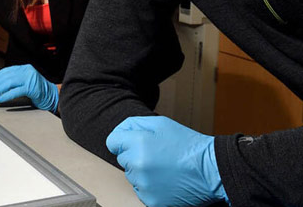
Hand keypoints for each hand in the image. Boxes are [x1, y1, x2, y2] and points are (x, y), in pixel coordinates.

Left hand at [0, 64, 58, 111]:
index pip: (6, 71)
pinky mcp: (32, 88)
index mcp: (24, 68)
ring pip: (9, 83)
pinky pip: (16, 91)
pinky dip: (7, 95)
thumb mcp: (25, 82)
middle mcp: (27, 71)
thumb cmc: (38, 91)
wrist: (53, 96)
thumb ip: (15, 81)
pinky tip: (1, 99)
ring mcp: (30, 78)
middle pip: (6, 77)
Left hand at [106, 116, 228, 206]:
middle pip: (123, 158)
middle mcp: (138, 165)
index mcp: (138, 143)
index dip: (122, 139)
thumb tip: (119, 132)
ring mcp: (144, 185)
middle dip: (134, 154)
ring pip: (131, 175)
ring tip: (163, 167)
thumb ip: (134, 124)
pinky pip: (140, 190)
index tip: (131, 141)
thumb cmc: (187, 145)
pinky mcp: (151, 201)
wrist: (210, 170)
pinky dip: (149, 186)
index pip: (112, 141)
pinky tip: (165, 179)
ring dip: (141, 171)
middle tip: (156, 153)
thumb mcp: (160, 123)